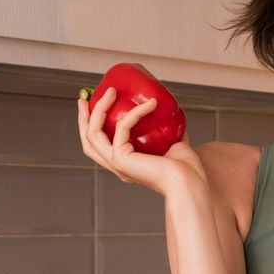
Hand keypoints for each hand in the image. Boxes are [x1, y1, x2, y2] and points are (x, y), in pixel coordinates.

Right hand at [76, 86, 203, 195]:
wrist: (190, 181)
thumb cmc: (186, 168)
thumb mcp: (171, 141)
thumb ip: (164, 128)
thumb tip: (166, 108)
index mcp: (126, 163)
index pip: (99, 145)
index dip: (92, 125)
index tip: (92, 104)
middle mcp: (117, 165)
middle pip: (88, 140)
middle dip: (84, 117)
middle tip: (86, 98)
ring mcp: (117, 164)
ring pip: (93, 134)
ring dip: (99, 109)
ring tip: (111, 92)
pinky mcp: (121, 160)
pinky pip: (122, 128)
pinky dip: (134, 113)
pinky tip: (151, 104)